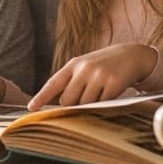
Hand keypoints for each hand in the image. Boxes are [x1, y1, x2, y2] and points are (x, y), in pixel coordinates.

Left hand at [27, 43, 157, 110]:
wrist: (131, 55)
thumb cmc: (103, 65)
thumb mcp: (85, 67)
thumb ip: (71, 82)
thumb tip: (60, 105)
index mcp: (73, 64)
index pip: (53, 83)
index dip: (41, 97)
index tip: (31, 108)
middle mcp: (84, 69)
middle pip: (68, 100)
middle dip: (73, 105)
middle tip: (86, 97)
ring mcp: (98, 76)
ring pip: (84, 105)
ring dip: (90, 105)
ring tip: (99, 93)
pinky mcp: (113, 83)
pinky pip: (102, 104)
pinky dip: (104, 104)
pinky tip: (110, 94)